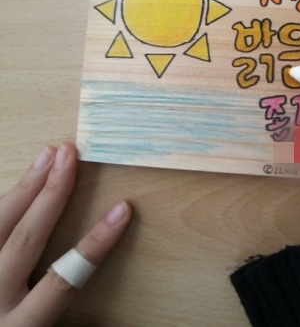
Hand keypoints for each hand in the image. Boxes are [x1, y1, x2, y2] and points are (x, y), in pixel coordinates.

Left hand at [0, 143, 131, 326]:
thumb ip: (51, 308)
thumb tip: (78, 273)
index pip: (63, 280)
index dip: (95, 244)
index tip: (122, 210)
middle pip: (25, 241)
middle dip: (52, 194)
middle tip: (71, 156)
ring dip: (23, 189)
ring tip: (47, 156)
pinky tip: (14, 185)